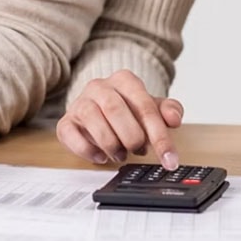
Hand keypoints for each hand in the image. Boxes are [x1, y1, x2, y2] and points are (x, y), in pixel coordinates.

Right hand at [57, 69, 183, 168]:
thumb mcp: (152, 108)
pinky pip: (72, 136)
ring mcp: (80, 104)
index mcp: (124, 80)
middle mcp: (99, 87)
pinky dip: (89, 151)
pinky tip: (101, 156)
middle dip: (132, 136)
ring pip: (93, 120)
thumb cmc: (128, 111)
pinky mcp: (65, 123)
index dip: (159, 136)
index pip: (144, 106)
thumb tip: (174, 119)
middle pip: (115, 109)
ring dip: (111, 144)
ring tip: (121, 154)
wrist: (100, 111)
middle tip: (139, 150)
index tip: (169, 160)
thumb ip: (168, 110)